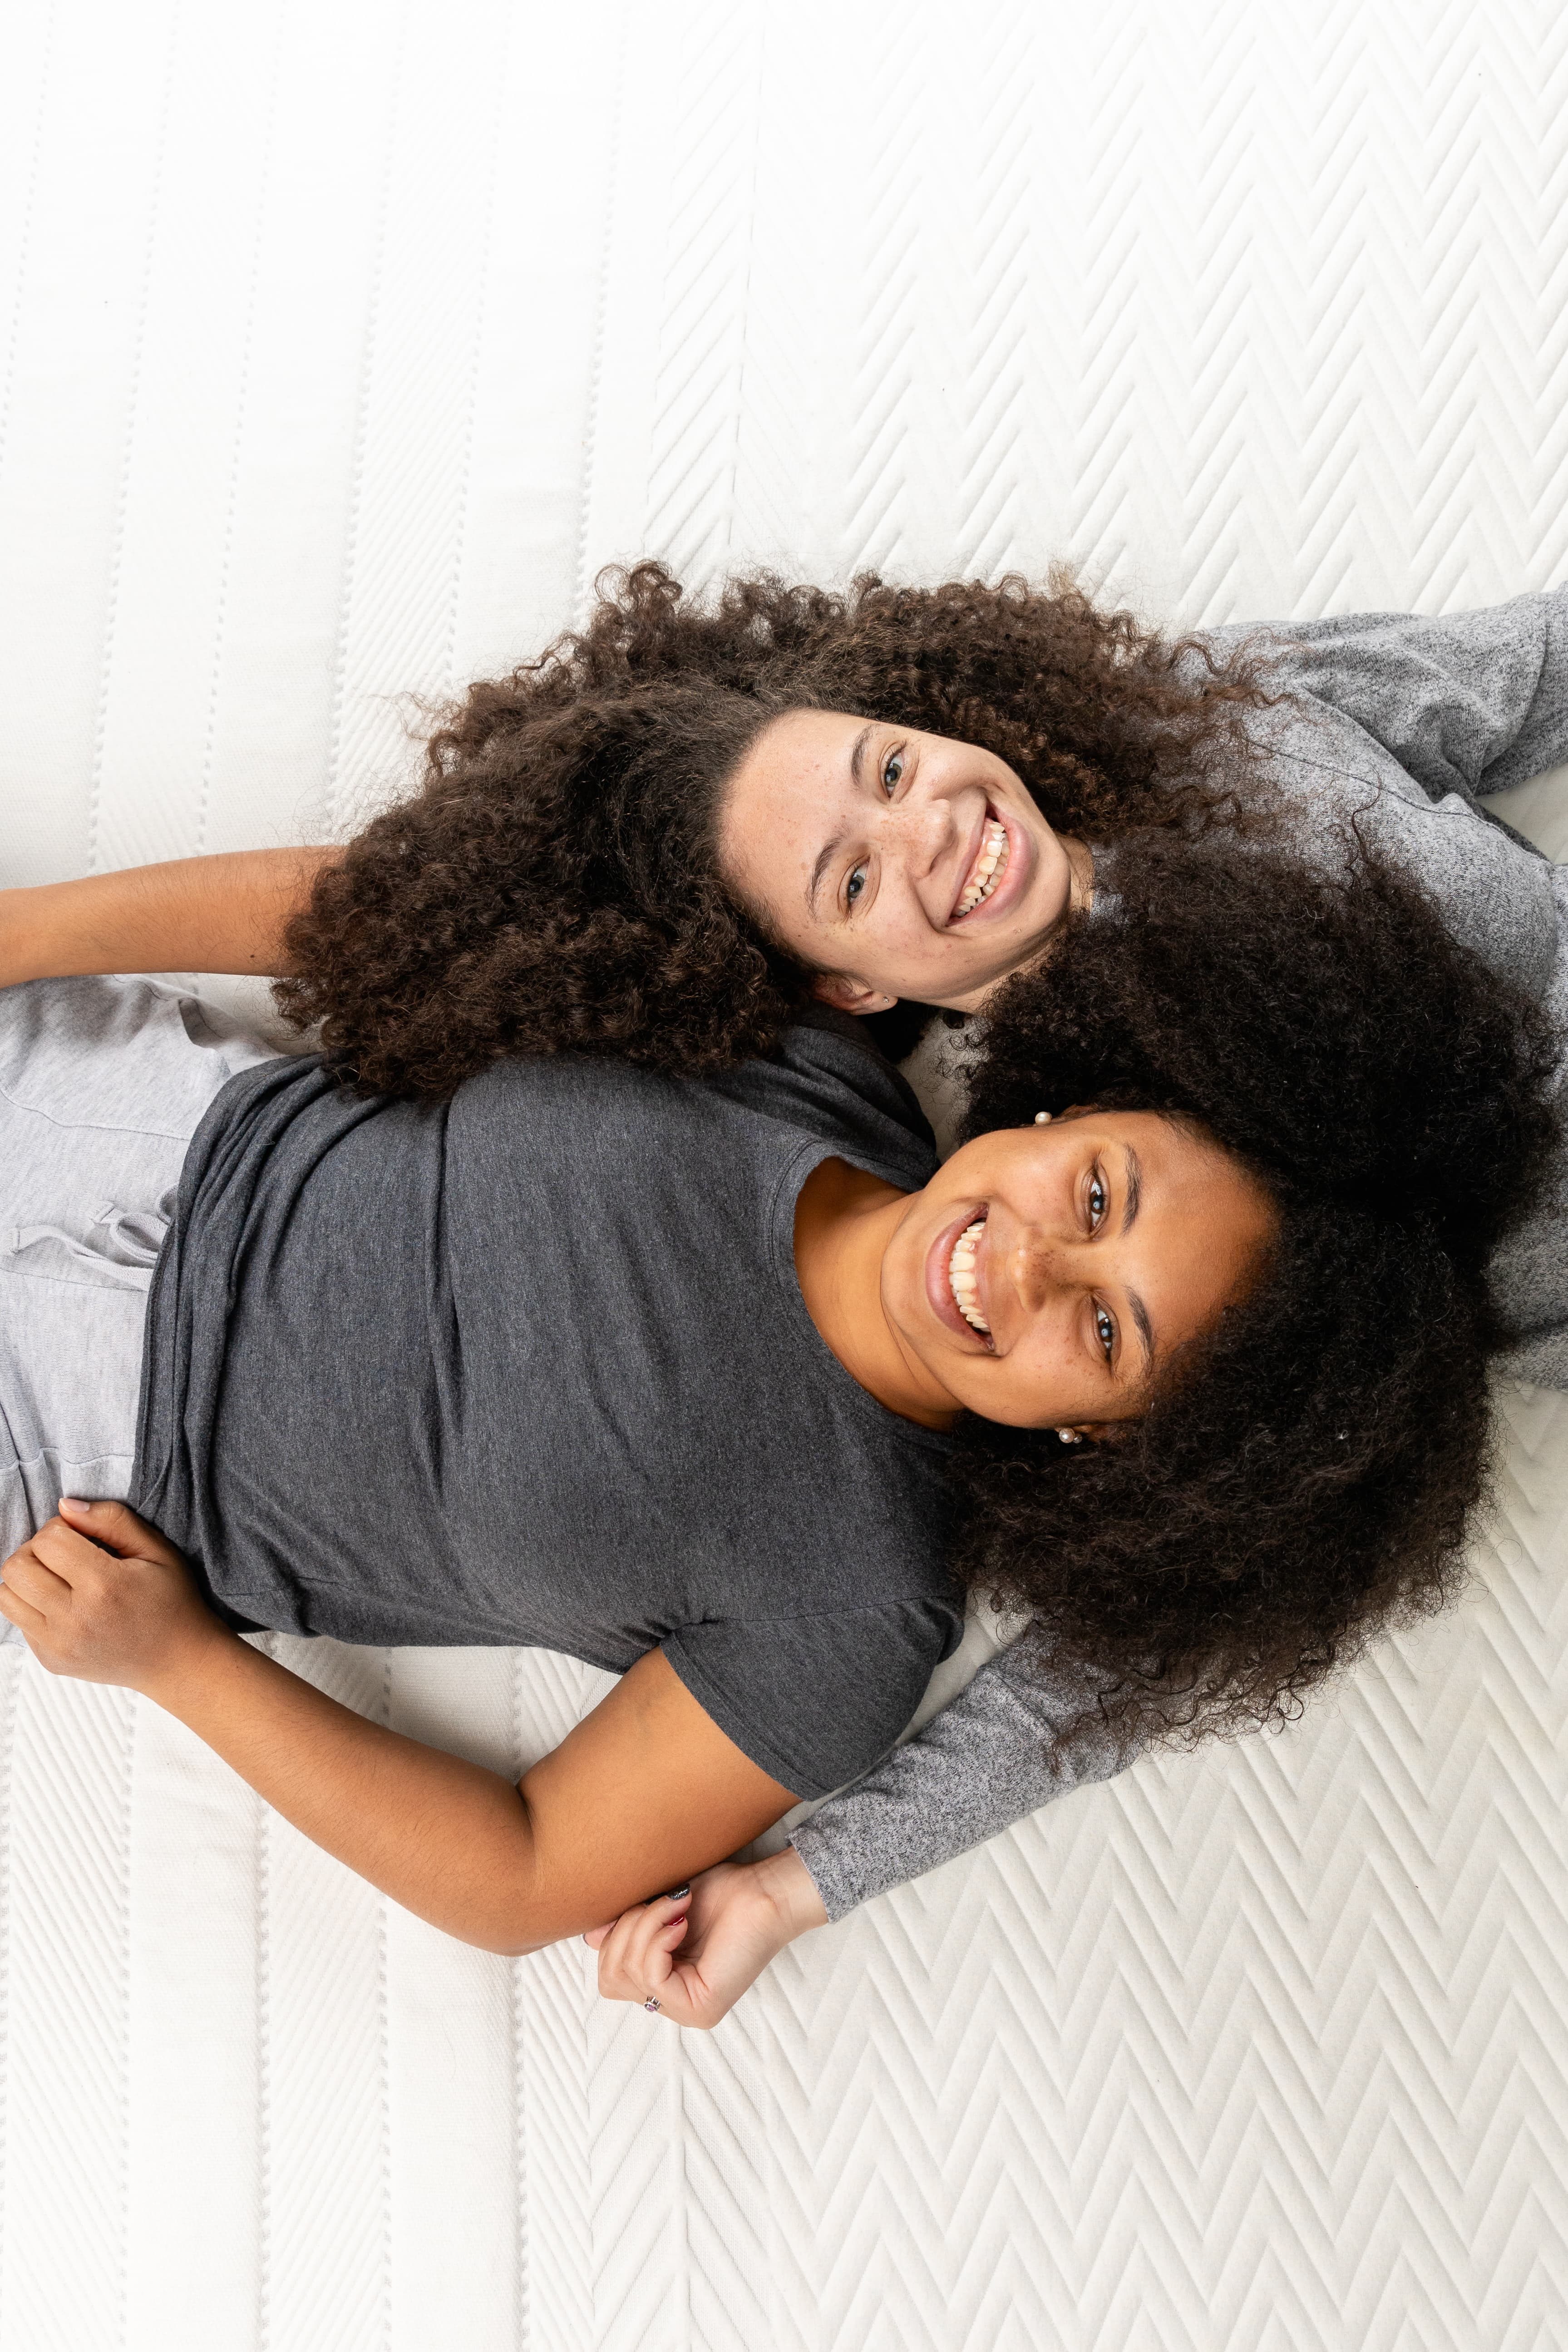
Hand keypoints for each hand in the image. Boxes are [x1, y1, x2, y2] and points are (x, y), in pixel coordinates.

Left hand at [0, 1498, 228, 1694]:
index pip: (48, 1540)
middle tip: (65, 1556)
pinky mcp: (50, 1659)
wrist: (176, 1660)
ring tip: (58, 1578)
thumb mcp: (156, 1549)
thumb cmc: (171, 1601)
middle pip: (17, 1566)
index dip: (61, 1528)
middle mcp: (75, 1619)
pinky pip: (18, 1621)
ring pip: (6, 1595)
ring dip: (28, 1578)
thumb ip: (111, 1519)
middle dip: (36, 1550)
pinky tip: (63, 1604)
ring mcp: (59, 1644)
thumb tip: (64, 1506)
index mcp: (105, 1586)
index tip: (81, 1537)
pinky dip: (33, 1605)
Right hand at [584, 1847, 828, 2028]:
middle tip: (662, 1903)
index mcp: (662, 1985)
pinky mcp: (701, 2009)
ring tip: (677, 1906)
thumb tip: (591, 1939)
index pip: (608, 1977)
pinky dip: (659, 1939)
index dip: (614, 1937)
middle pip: (610, 1979)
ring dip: (645, 1926)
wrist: (764, 1891)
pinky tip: (682, 1923)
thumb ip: (624, 1928)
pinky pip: (651, 1976)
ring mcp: (687, 2012)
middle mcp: (672, 2005)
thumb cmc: (720, 1893)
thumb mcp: (656, 1908)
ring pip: (628, 1973)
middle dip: (626, 1929)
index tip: (643, 1903)